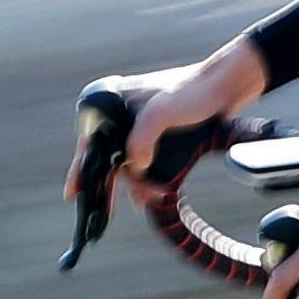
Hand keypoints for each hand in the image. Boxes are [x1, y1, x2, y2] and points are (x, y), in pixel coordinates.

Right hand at [69, 45, 267, 200]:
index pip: (90, 142)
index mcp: (111, 103)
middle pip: (107, 157)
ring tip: (145, 200)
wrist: (226, 86)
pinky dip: (146, 179)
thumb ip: (142, 139)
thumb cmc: (192, 91)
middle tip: (105, 212)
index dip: (81, 170)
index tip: (72, 193)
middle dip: (110, 184)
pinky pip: (145, 162)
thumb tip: (135, 167)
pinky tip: (150, 195)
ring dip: (135, 184)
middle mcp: (120, 115)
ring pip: (127, 163)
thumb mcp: (161, 112)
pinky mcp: (157, 136)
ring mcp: (139, 127)